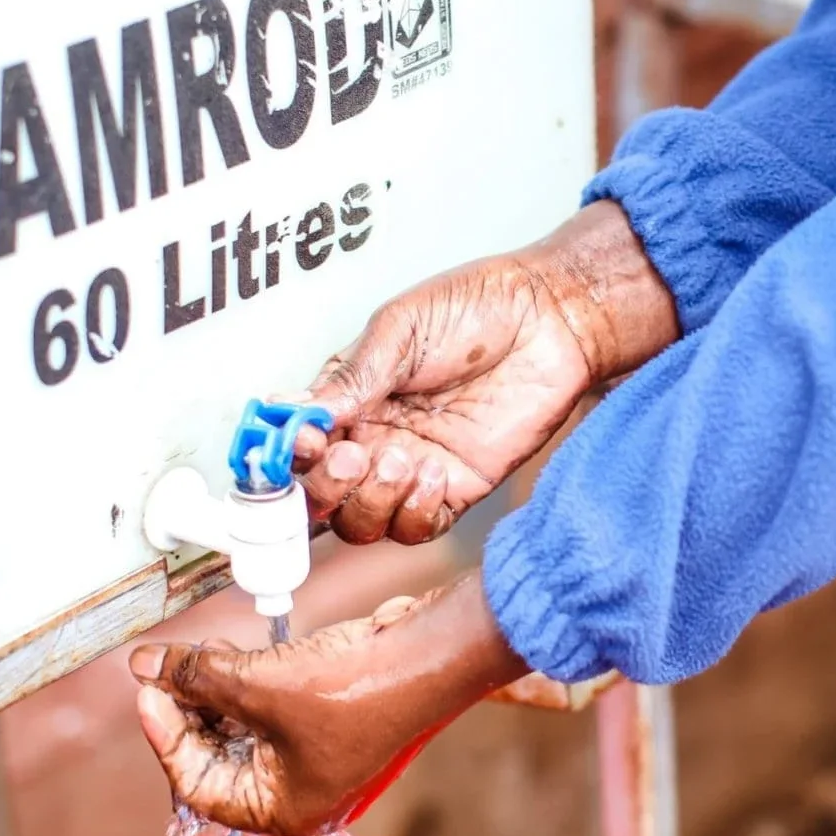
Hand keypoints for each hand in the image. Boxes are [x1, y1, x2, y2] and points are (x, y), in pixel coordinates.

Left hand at [127, 574, 525, 835]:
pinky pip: (268, 709)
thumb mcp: (260, 684)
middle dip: (188, 711)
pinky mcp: (326, 719)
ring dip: (213, 692)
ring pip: (241, 730)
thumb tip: (146, 666)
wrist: (429, 653)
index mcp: (283, 812)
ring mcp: (314, 756)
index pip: (197, 786)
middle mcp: (298, 793)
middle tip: (164, 670)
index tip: (148, 691)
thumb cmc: (358, 688)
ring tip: (195, 655)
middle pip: (217, 757)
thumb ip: (195, 677)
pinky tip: (232, 653)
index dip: (166, 735)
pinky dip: (245, 683)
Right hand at [293, 200, 677, 545]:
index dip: (287, 458)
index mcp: (349, 401)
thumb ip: (351, 379)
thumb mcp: (399, 330)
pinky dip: (415, 512)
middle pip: (322, 499)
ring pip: (363, 523)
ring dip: (369, 502)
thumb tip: (296, 413)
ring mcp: (413, 470)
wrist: (547, 317)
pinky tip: (433, 472)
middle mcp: (374, 441)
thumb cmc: (476, 307)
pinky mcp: (457, 488)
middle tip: (353, 453)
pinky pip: (418, 527)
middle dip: (325, 487)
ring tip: (398, 460)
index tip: (300, 444)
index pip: (298, 448)